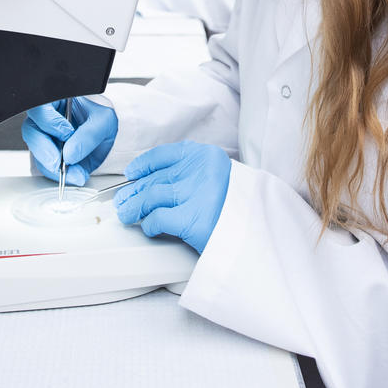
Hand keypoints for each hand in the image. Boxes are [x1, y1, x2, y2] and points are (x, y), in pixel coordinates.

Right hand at [21, 97, 117, 185]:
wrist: (103, 133)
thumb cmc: (100, 119)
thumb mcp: (104, 121)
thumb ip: (89, 135)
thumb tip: (69, 155)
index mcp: (55, 101)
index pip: (40, 108)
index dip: (49, 122)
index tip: (67, 134)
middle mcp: (44, 119)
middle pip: (31, 131)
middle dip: (45, 150)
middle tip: (60, 163)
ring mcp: (43, 137)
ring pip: (34, 151)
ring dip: (51, 165)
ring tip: (72, 172)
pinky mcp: (46, 155)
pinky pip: (42, 166)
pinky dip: (56, 174)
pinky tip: (72, 175)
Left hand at [114, 141, 231, 252]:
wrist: (263, 233)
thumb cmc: (239, 209)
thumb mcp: (220, 179)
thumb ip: (191, 176)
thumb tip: (152, 183)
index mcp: (208, 156)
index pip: (166, 154)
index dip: (144, 165)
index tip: (132, 173)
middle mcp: (201, 170)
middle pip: (156, 179)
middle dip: (134, 191)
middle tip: (123, 200)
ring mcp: (197, 194)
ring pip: (151, 196)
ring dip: (135, 207)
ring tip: (127, 214)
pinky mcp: (192, 219)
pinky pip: (158, 218)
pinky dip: (150, 224)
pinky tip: (150, 228)